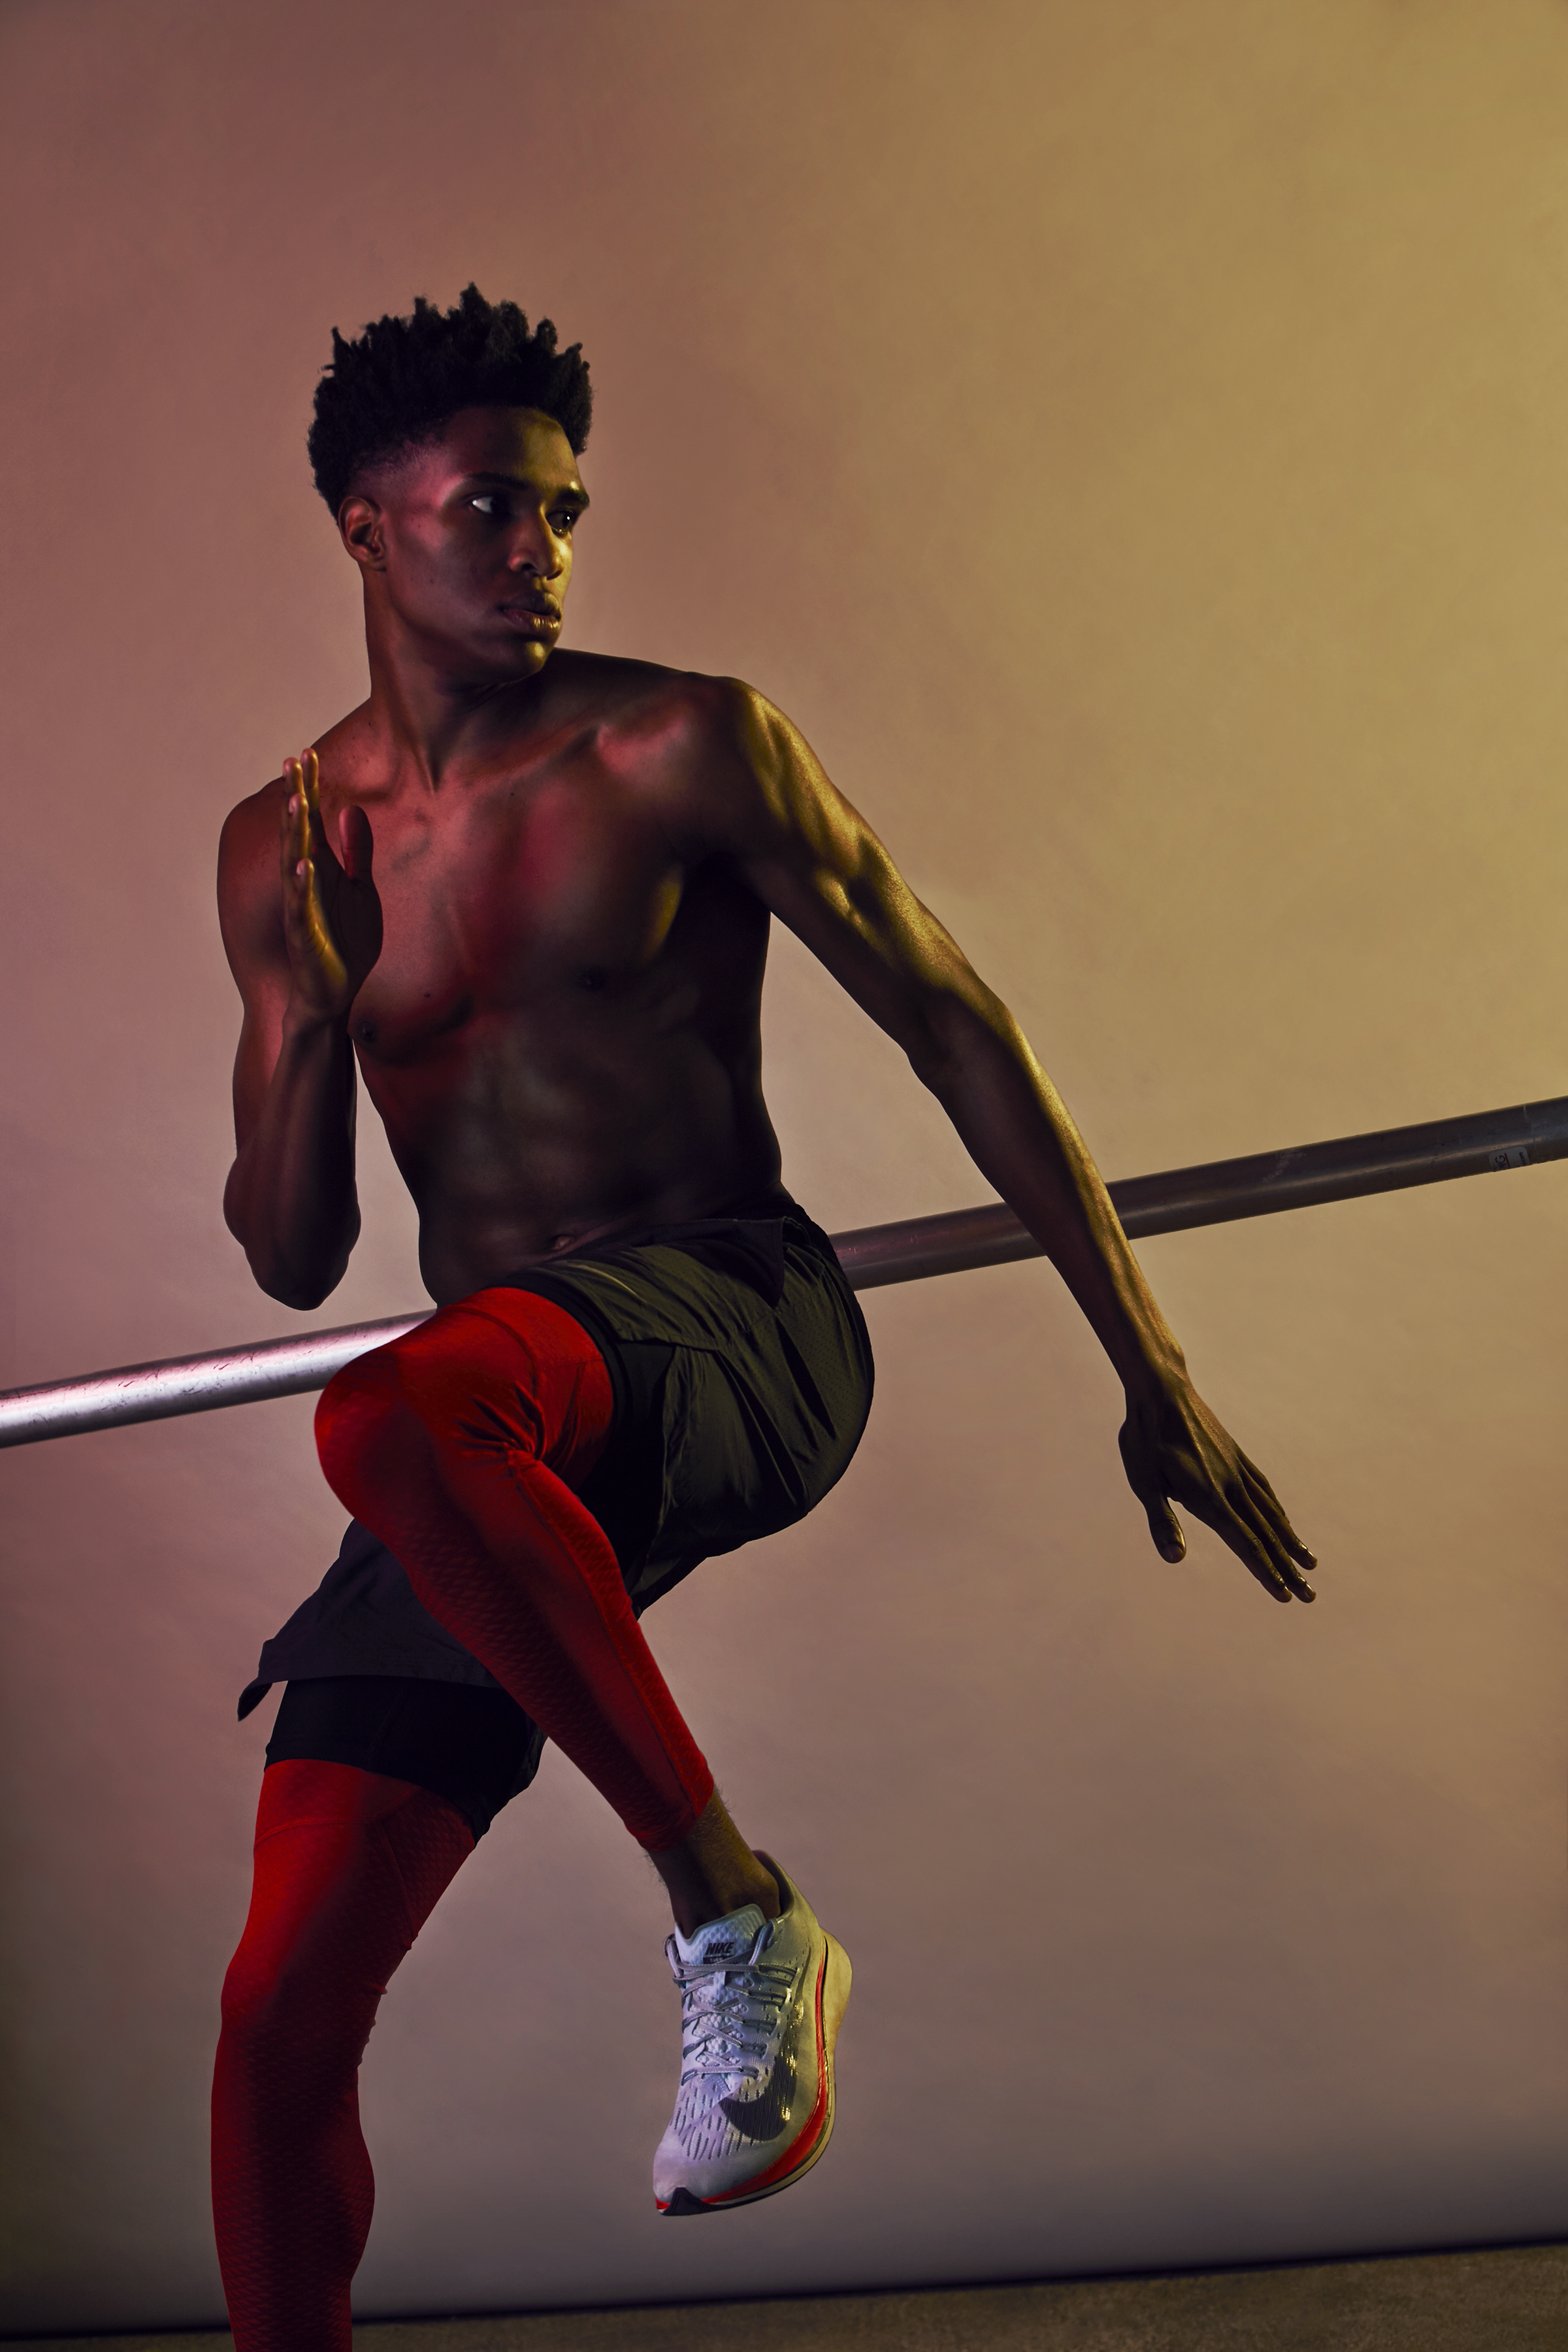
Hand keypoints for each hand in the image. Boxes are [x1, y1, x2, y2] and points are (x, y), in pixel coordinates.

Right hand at [278, 749, 382, 1020]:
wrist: (333, 992)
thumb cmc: (345, 943)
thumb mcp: (360, 891)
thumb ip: (356, 853)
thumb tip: (351, 809)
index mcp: (321, 869)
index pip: (312, 821)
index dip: (309, 788)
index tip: (306, 753)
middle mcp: (307, 882)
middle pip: (299, 832)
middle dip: (296, 797)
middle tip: (293, 762)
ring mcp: (303, 907)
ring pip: (295, 863)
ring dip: (294, 833)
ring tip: (296, 801)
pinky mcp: (305, 934)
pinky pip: (301, 906)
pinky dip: (302, 885)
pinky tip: (304, 863)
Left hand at [1118, 1378, 1316, 1603]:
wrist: (1162, 1390)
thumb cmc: (1145, 1438)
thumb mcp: (1143, 1481)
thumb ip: (1161, 1521)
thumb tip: (1175, 1559)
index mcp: (1210, 1498)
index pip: (1245, 1545)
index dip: (1265, 1572)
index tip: (1285, 1595)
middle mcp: (1231, 1487)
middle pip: (1266, 1535)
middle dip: (1287, 1568)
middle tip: (1309, 1596)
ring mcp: (1237, 1470)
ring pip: (1271, 1513)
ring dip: (1290, 1541)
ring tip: (1309, 1562)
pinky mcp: (1236, 1455)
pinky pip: (1265, 1489)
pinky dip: (1278, 1511)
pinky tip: (1283, 1519)